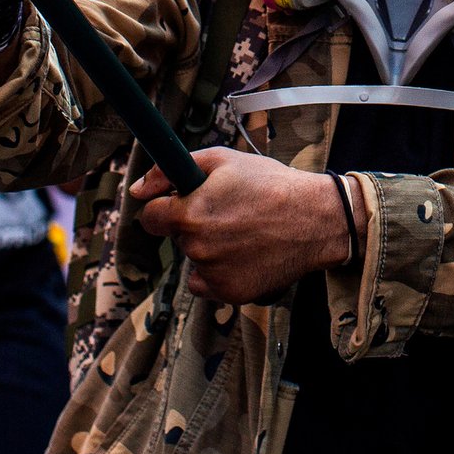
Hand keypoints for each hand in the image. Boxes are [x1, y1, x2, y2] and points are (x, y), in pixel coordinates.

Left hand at [131, 147, 363, 302]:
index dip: (165, 207)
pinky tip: (245, 254)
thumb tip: (138, 190)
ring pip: (195, 260)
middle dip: (194, 225)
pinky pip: (208, 284)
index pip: (150, 219)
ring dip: (209, 248)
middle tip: (228, 213)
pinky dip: (220, 272)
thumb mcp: (222, 160)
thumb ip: (172, 170)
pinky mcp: (230, 293)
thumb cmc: (270, 184)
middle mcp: (196, 247)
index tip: (181, 203)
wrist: (315, 219)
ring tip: (244, 232)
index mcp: (188, 213)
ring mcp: (213, 273)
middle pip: (177, 238)